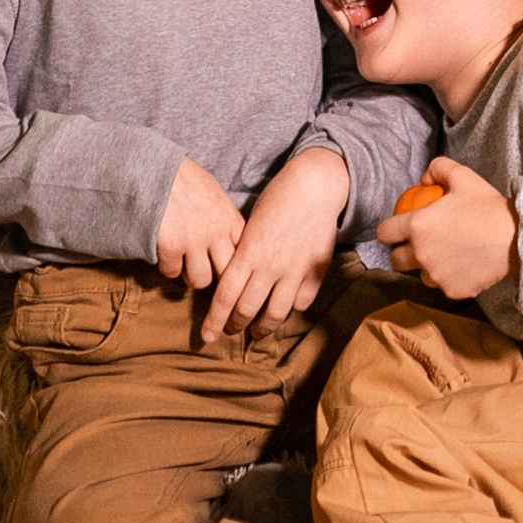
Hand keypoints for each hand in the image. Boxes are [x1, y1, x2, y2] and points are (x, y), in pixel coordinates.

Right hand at [155, 156, 246, 288]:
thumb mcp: (213, 193)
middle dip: (216, 275)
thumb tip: (228, 240)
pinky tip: (166, 254)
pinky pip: (172, 272)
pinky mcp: (171, 248)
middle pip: (225, 272)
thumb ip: (223, 217)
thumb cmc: (184, 178)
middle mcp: (216, 232)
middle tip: (206, 269)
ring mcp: (193, 242)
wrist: (155, 170)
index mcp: (229, 217)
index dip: (233, 260)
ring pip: (200, 280)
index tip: (224, 261)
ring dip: (191, 274)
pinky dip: (168, 266)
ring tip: (185, 264)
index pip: (242, 252)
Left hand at [202, 146, 347, 337]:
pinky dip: (292, 309)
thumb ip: (242, 254)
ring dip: (262, 328)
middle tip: (231, 330)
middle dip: (235, 325)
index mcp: (249, 252)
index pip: (225, 296)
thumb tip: (232, 279)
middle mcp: (270, 266)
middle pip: (247, 309)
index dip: (214, 320)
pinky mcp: (315, 272)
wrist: (315, 186)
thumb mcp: (251, 224)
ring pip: (275, 314)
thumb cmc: (277, 199)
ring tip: (256, 331)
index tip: (207, 336)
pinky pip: (301, 302)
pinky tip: (285, 309)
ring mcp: (295, 271)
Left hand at [377, 157, 516, 300]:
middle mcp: (421, 254)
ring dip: (426, 266)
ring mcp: (436, 275)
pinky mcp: (452, 291)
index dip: (388, 230)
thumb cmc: (486, 206)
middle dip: (401, 252)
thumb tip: (423, 179)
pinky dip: (449, 277)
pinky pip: (443, 285)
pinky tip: (463, 265)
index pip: (385, 233)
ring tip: (445, 254)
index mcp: (418, 226)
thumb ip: (437, 169)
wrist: (513, 238)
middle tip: (418, 244)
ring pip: (420, 275)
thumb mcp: (461, 176)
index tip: (395, 229)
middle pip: (396, 260)